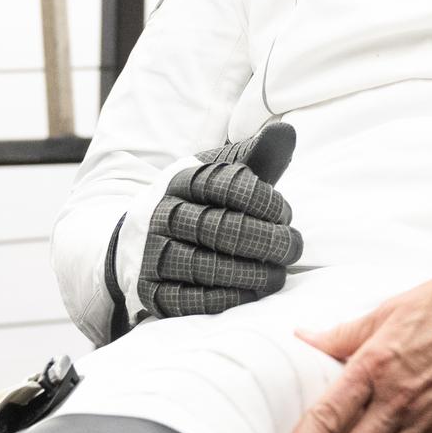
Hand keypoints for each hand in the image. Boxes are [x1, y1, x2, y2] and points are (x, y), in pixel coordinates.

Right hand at [129, 121, 303, 319]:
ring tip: (280, 274)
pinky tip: (253, 294)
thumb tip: (286, 132)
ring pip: (208, 267)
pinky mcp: (151, 291)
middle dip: (268, 241)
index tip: (286, 214)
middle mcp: (162, 214)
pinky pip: (191, 300)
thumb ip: (256, 154)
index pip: (229, 186)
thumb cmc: (200, 201)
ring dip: (253, 274)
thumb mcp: (221, 171)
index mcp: (182, 179)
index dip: (265, 202)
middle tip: (294, 248)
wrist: (137, 238)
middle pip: (222, 229)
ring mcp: (152, 254)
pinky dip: (228, 299)